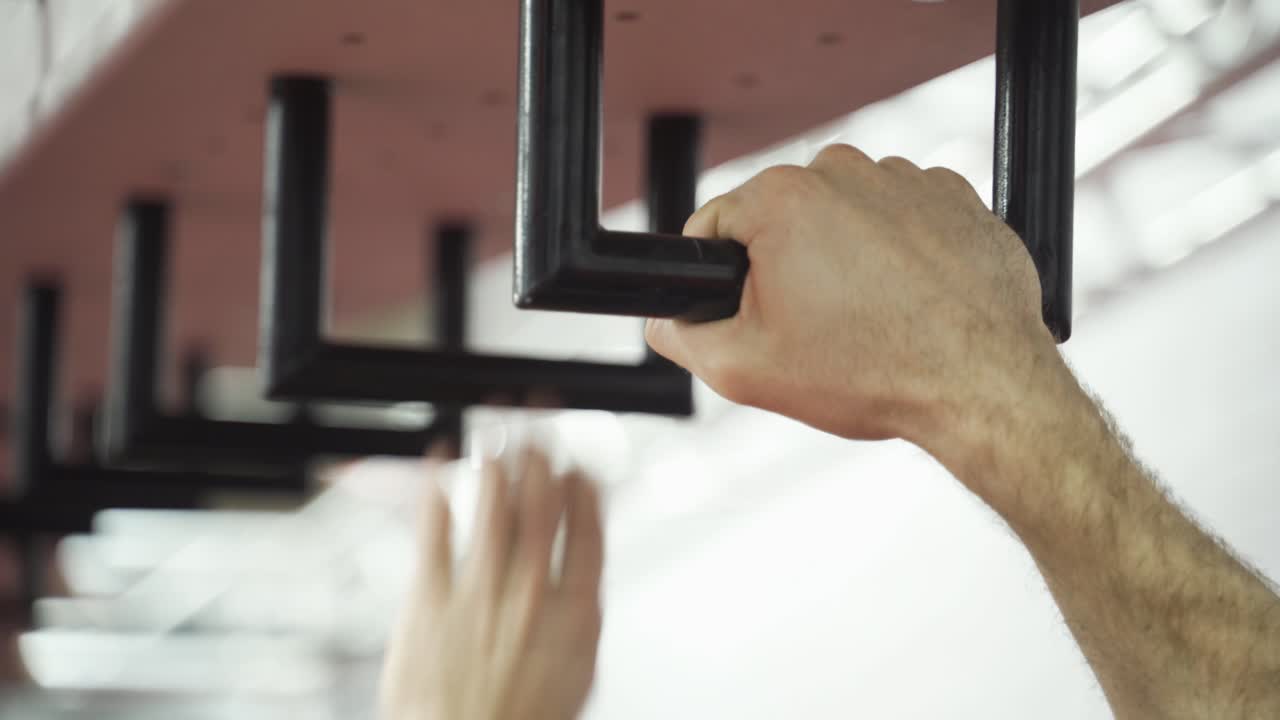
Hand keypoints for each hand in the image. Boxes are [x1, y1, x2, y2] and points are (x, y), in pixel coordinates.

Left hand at [380, 449, 603, 719]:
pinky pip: (433, 529)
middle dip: (543, 455)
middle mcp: (529, 591)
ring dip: (498, 458)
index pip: (587, 526)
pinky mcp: (429, 598)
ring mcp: (479, 590)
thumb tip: (585, 574)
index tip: (581, 463)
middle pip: (541, 504)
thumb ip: (581, 611)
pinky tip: (442, 461)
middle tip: (540, 425)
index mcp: (574, 609)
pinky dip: (438, 488)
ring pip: (492, 505)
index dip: (586, 485)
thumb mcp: (578, 669)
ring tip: (499, 429)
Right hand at [645, 145, 1065, 455]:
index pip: (716, 224)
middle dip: (785, 268)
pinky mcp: (957, 197)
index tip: (745, 314)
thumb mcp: (747, 370)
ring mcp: (907, 178)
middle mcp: (844, 170)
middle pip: (782, 219)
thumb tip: (666, 321)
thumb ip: (684, 339)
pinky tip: (909, 303)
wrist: (981, 386)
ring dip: (844, 259)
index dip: (719, 277)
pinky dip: (900, 255)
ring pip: (845, 217)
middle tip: (811, 329)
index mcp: (782, 198)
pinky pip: (904, 220)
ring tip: (867, 320)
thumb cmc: (873, 373)